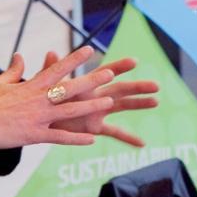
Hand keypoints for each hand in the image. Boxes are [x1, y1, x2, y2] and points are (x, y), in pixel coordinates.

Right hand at [0, 45, 117, 147]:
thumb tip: (19, 55)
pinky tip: (91, 139)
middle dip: (91, 80)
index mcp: (32, 85)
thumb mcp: (0, 81)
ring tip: (109, 103)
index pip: (58, 68)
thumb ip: (15, 70)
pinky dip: (76, 138)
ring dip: (91, 107)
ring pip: (70, 111)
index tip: (90, 49)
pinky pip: (59, 137)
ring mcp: (38, 117)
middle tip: (110, 73)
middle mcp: (39, 99)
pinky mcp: (34, 135)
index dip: (75, 59)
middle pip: (70, 88)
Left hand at [41, 51, 159, 147]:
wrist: (40, 117)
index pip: (106, 72)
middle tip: (156, 85)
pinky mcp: (95, 127)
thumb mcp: (47, 84)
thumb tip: (51, 53)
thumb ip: (51, 71)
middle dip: (138, 87)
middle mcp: (97, 95)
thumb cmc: (44, 97)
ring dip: (139, 104)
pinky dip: (128, 138)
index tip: (134, 61)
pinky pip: (114, 132)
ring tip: (156, 102)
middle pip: (122, 89)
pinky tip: (142, 144)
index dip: (119, 67)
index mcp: (87, 83)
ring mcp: (98, 111)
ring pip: (123, 107)